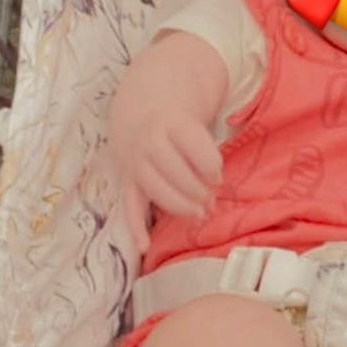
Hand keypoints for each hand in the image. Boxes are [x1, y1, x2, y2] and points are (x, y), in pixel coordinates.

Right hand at [112, 106, 222, 251]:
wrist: (142, 100)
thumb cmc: (180, 110)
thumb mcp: (198, 108)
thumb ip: (210, 136)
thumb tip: (220, 175)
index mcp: (171, 121)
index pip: (193, 146)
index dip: (210, 164)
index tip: (218, 174)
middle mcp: (150, 140)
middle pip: (174, 172)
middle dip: (197, 191)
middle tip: (212, 201)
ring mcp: (136, 161)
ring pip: (155, 189)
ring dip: (178, 206)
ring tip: (199, 215)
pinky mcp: (126, 178)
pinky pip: (129, 204)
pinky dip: (135, 227)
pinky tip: (144, 246)